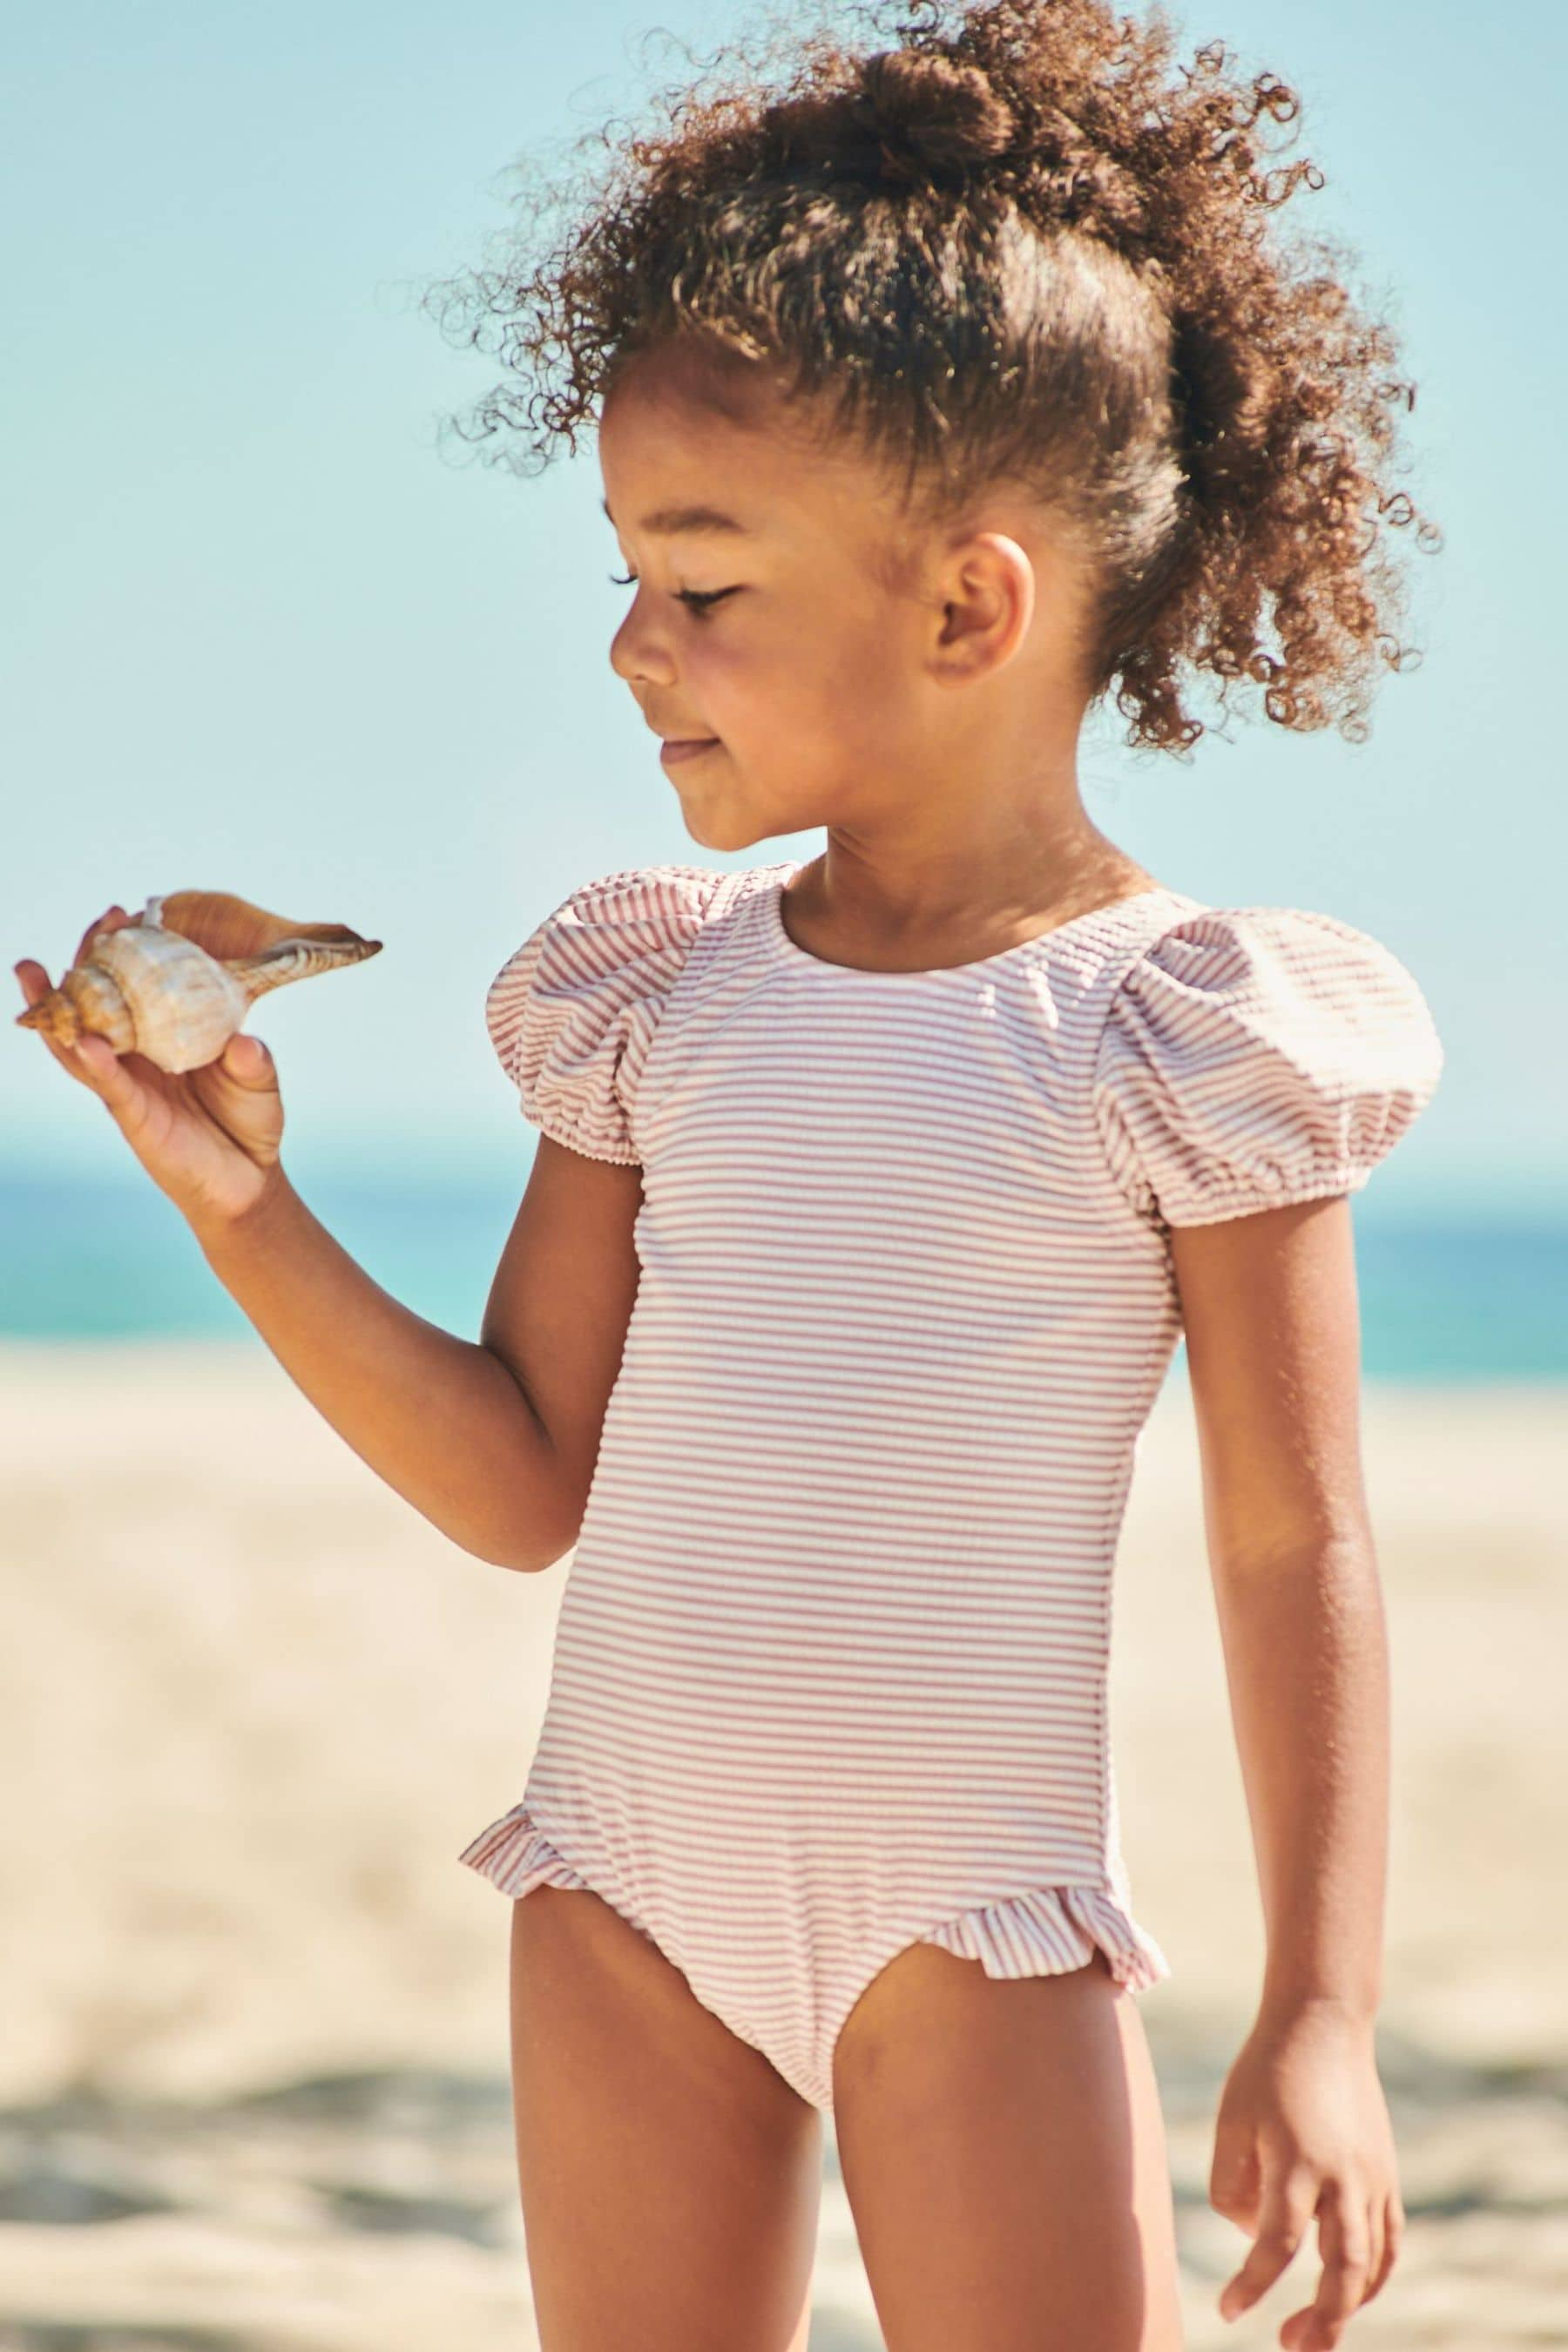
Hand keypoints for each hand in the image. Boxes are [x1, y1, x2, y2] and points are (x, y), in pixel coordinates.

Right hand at [14, 902, 286, 1233]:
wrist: (250, 1181)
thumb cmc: (248, 1121)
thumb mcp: (259, 1080)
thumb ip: (254, 1060)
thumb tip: (245, 1042)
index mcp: (162, 1037)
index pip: (130, 988)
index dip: (121, 953)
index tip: (123, 915)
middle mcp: (137, 1056)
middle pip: (95, 1004)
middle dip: (86, 963)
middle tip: (98, 925)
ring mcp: (129, 1085)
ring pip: (80, 1042)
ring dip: (58, 1008)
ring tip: (35, 971)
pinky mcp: (132, 1116)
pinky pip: (107, 1085)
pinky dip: (94, 1062)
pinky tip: (83, 1039)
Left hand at [1209, 2003, 1402, 2348]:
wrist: (1324, 2024)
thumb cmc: (1267, 2069)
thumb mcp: (1231, 2119)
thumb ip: (1230, 2184)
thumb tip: (1248, 2234)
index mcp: (1297, 2162)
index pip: (1275, 2244)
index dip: (1251, 2285)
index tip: (1227, 2311)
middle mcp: (1343, 2177)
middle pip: (1341, 2269)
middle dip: (1319, 2319)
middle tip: (1288, 2345)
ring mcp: (1372, 2178)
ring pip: (1371, 2263)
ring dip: (1348, 2308)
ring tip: (1315, 2336)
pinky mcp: (1386, 2174)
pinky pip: (1388, 2241)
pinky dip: (1374, 2276)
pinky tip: (1351, 2295)